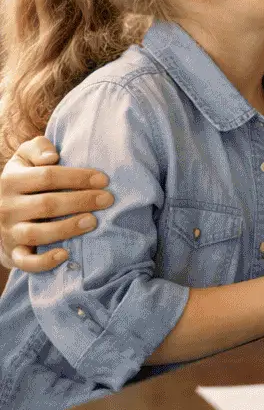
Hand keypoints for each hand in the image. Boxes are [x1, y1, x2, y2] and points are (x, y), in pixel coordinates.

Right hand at [1, 136, 113, 271]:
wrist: (1, 212)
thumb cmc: (25, 180)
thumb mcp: (24, 158)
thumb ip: (37, 148)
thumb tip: (52, 156)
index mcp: (11, 181)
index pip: (47, 176)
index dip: (78, 177)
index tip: (103, 180)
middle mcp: (7, 207)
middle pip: (46, 204)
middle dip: (81, 201)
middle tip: (108, 199)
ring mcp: (9, 232)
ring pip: (36, 233)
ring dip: (67, 228)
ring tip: (93, 222)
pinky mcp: (13, 253)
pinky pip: (26, 262)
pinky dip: (44, 262)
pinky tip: (66, 254)